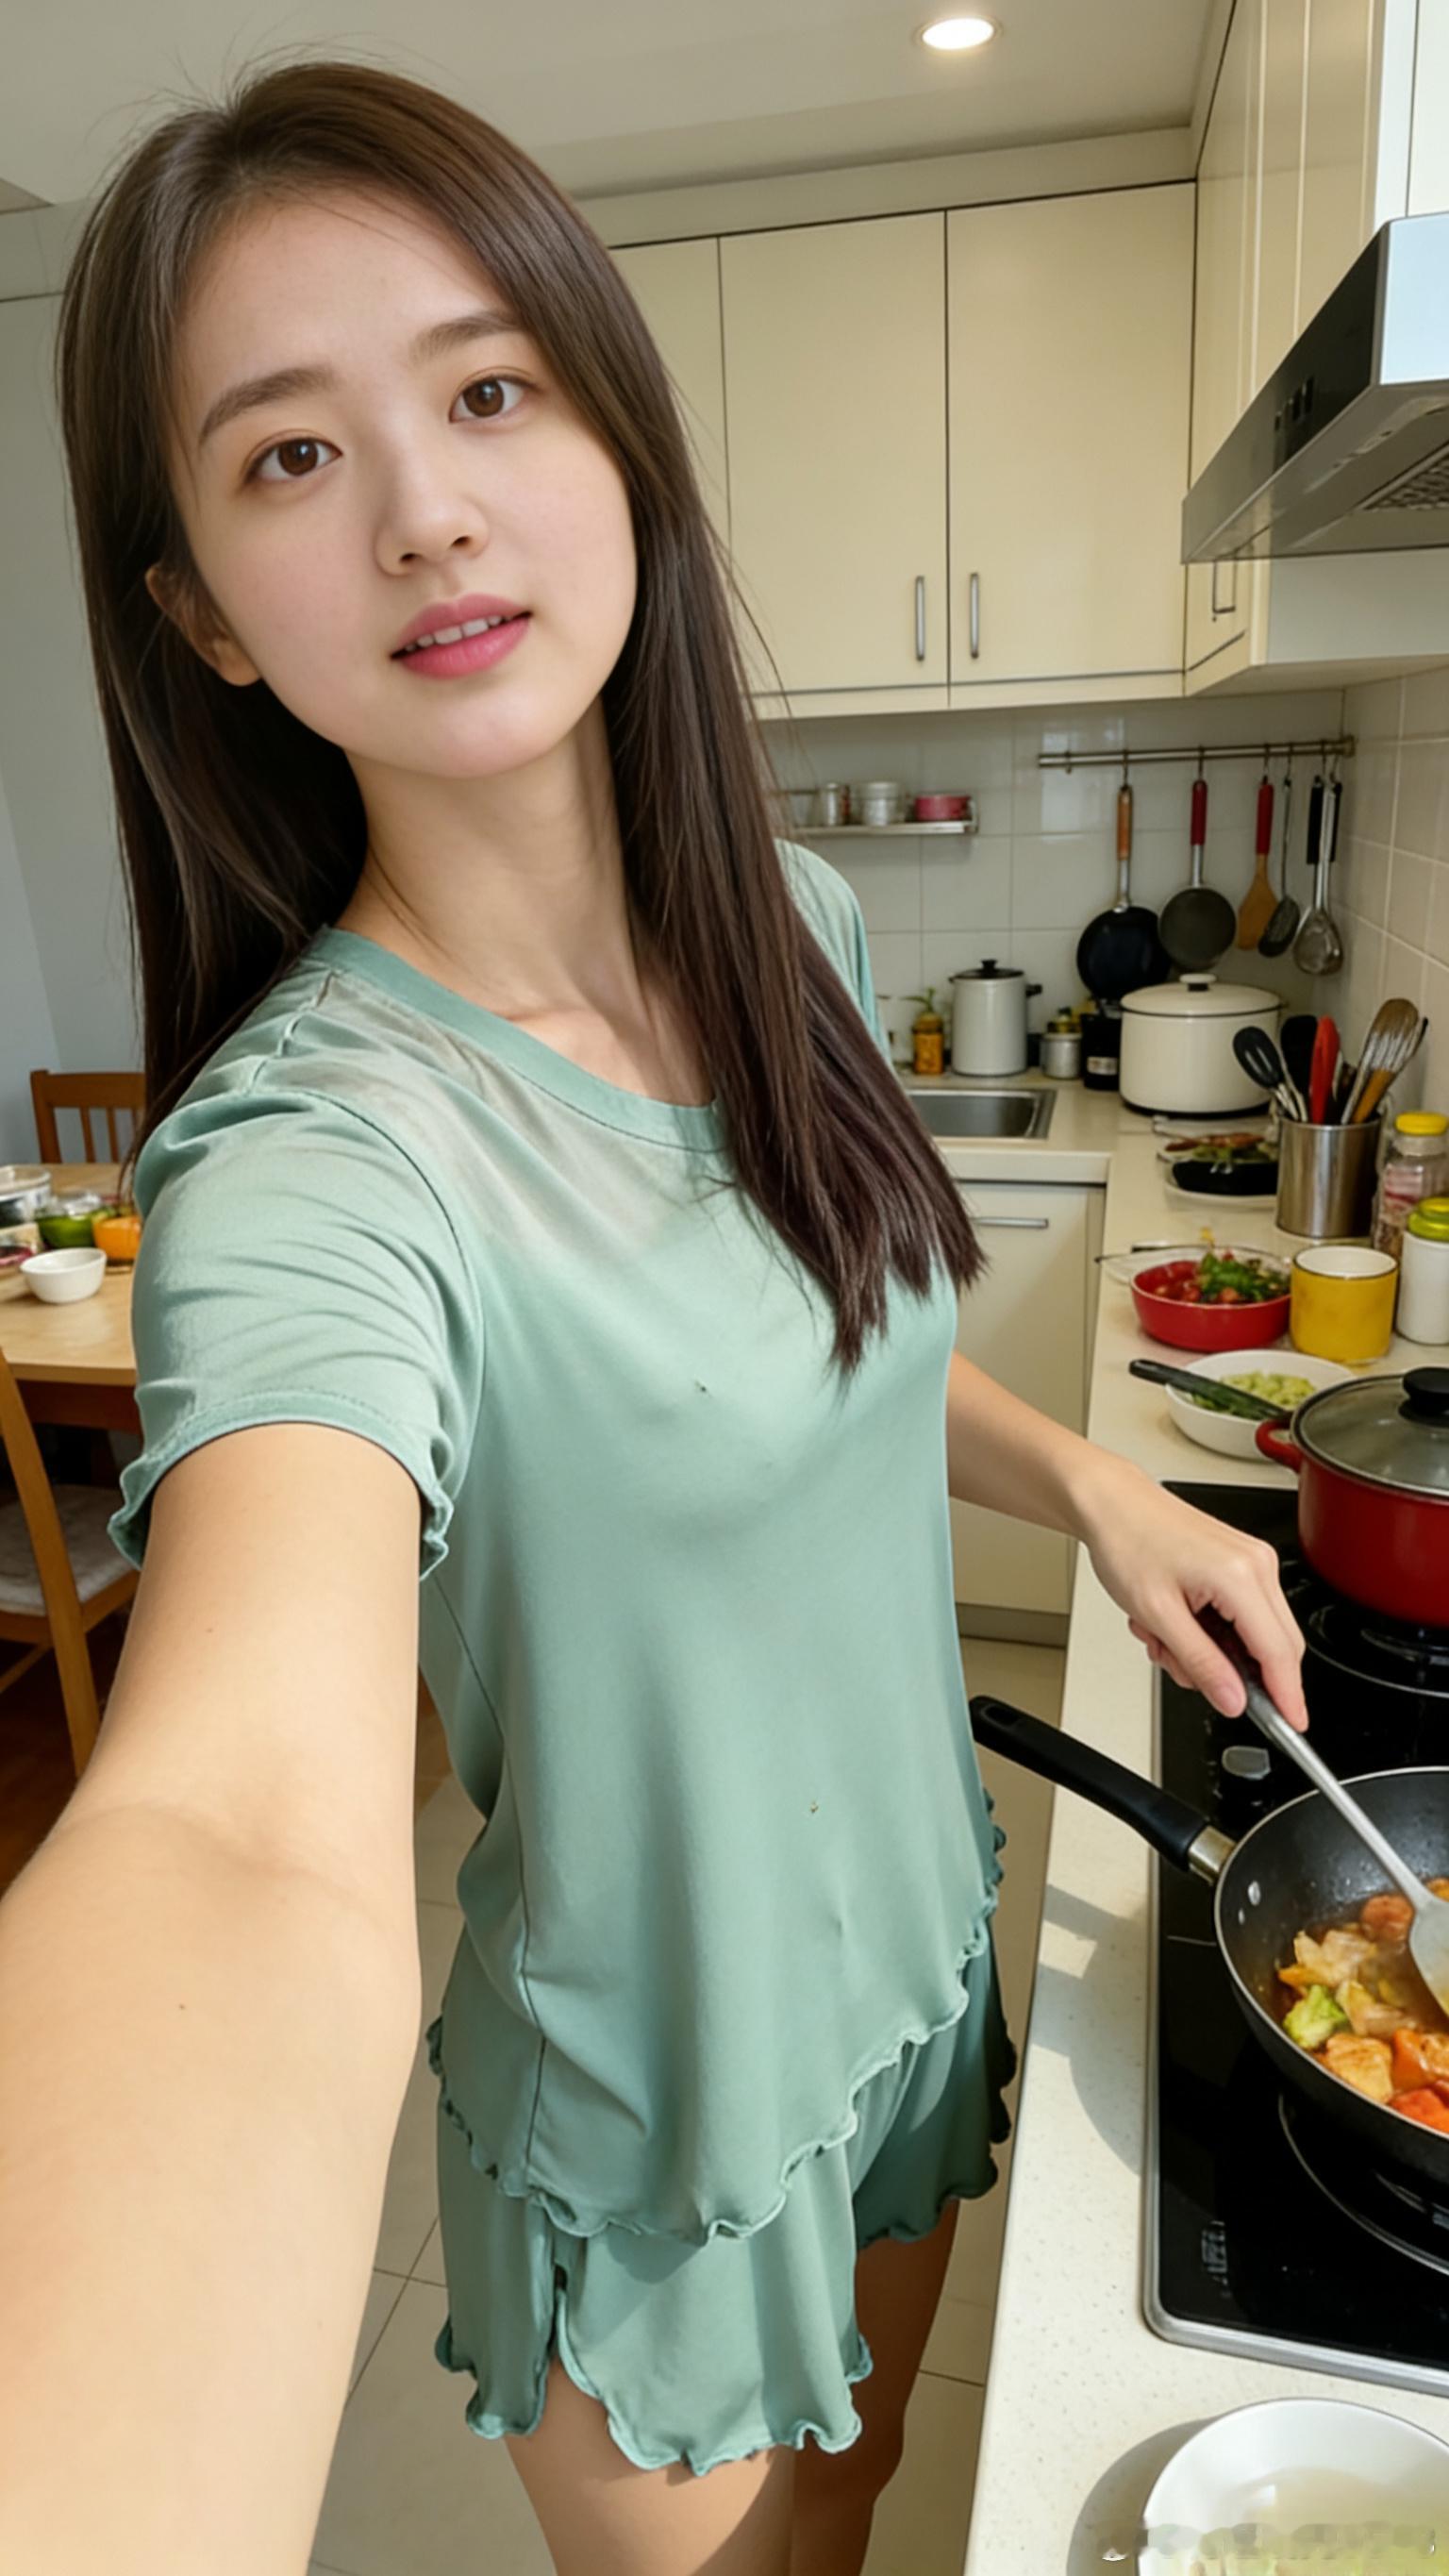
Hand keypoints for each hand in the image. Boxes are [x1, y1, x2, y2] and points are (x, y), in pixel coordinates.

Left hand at [1081, 1455, 1307, 1728]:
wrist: (1112, 1504)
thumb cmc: (1128, 1542)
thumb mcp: (1157, 1615)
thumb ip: (1201, 1662)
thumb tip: (1233, 1699)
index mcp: (1239, 1576)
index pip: (1278, 1652)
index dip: (1286, 1695)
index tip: (1291, 1724)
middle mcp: (1256, 1565)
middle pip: (1276, 1645)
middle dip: (1233, 1672)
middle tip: (1183, 1667)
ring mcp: (1252, 1562)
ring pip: (1256, 1635)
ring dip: (1212, 1650)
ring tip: (1163, 1635)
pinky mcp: (1242, 1563)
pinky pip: (1244, 1616)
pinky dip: (1210, 1631)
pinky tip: (1174, 1620)